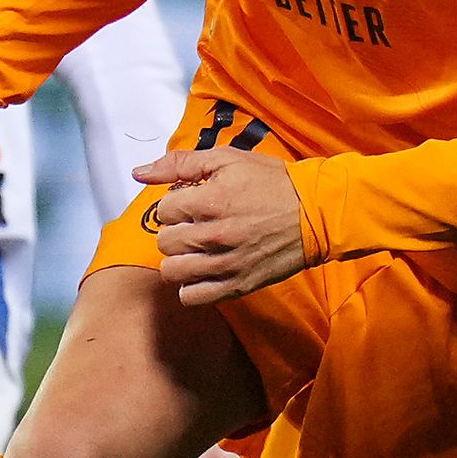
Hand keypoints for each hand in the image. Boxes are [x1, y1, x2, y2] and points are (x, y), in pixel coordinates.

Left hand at [136, 148, 313, 303]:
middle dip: (176, 230)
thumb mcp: (228, 160)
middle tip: (195, 225)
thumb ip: (180, 164)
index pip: (164, 210)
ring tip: (196, 249)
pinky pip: (193, 297)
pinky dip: (191, 286)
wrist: (316, 214)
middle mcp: (214, 235)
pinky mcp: (237, 285)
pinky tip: (203, 271)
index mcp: (209, 201)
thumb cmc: (274, 184)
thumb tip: (140, 172)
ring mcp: (225, 264)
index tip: (193, 203)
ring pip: (173, 271)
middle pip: (165, 241)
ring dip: (180, 258)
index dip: (177, 204)